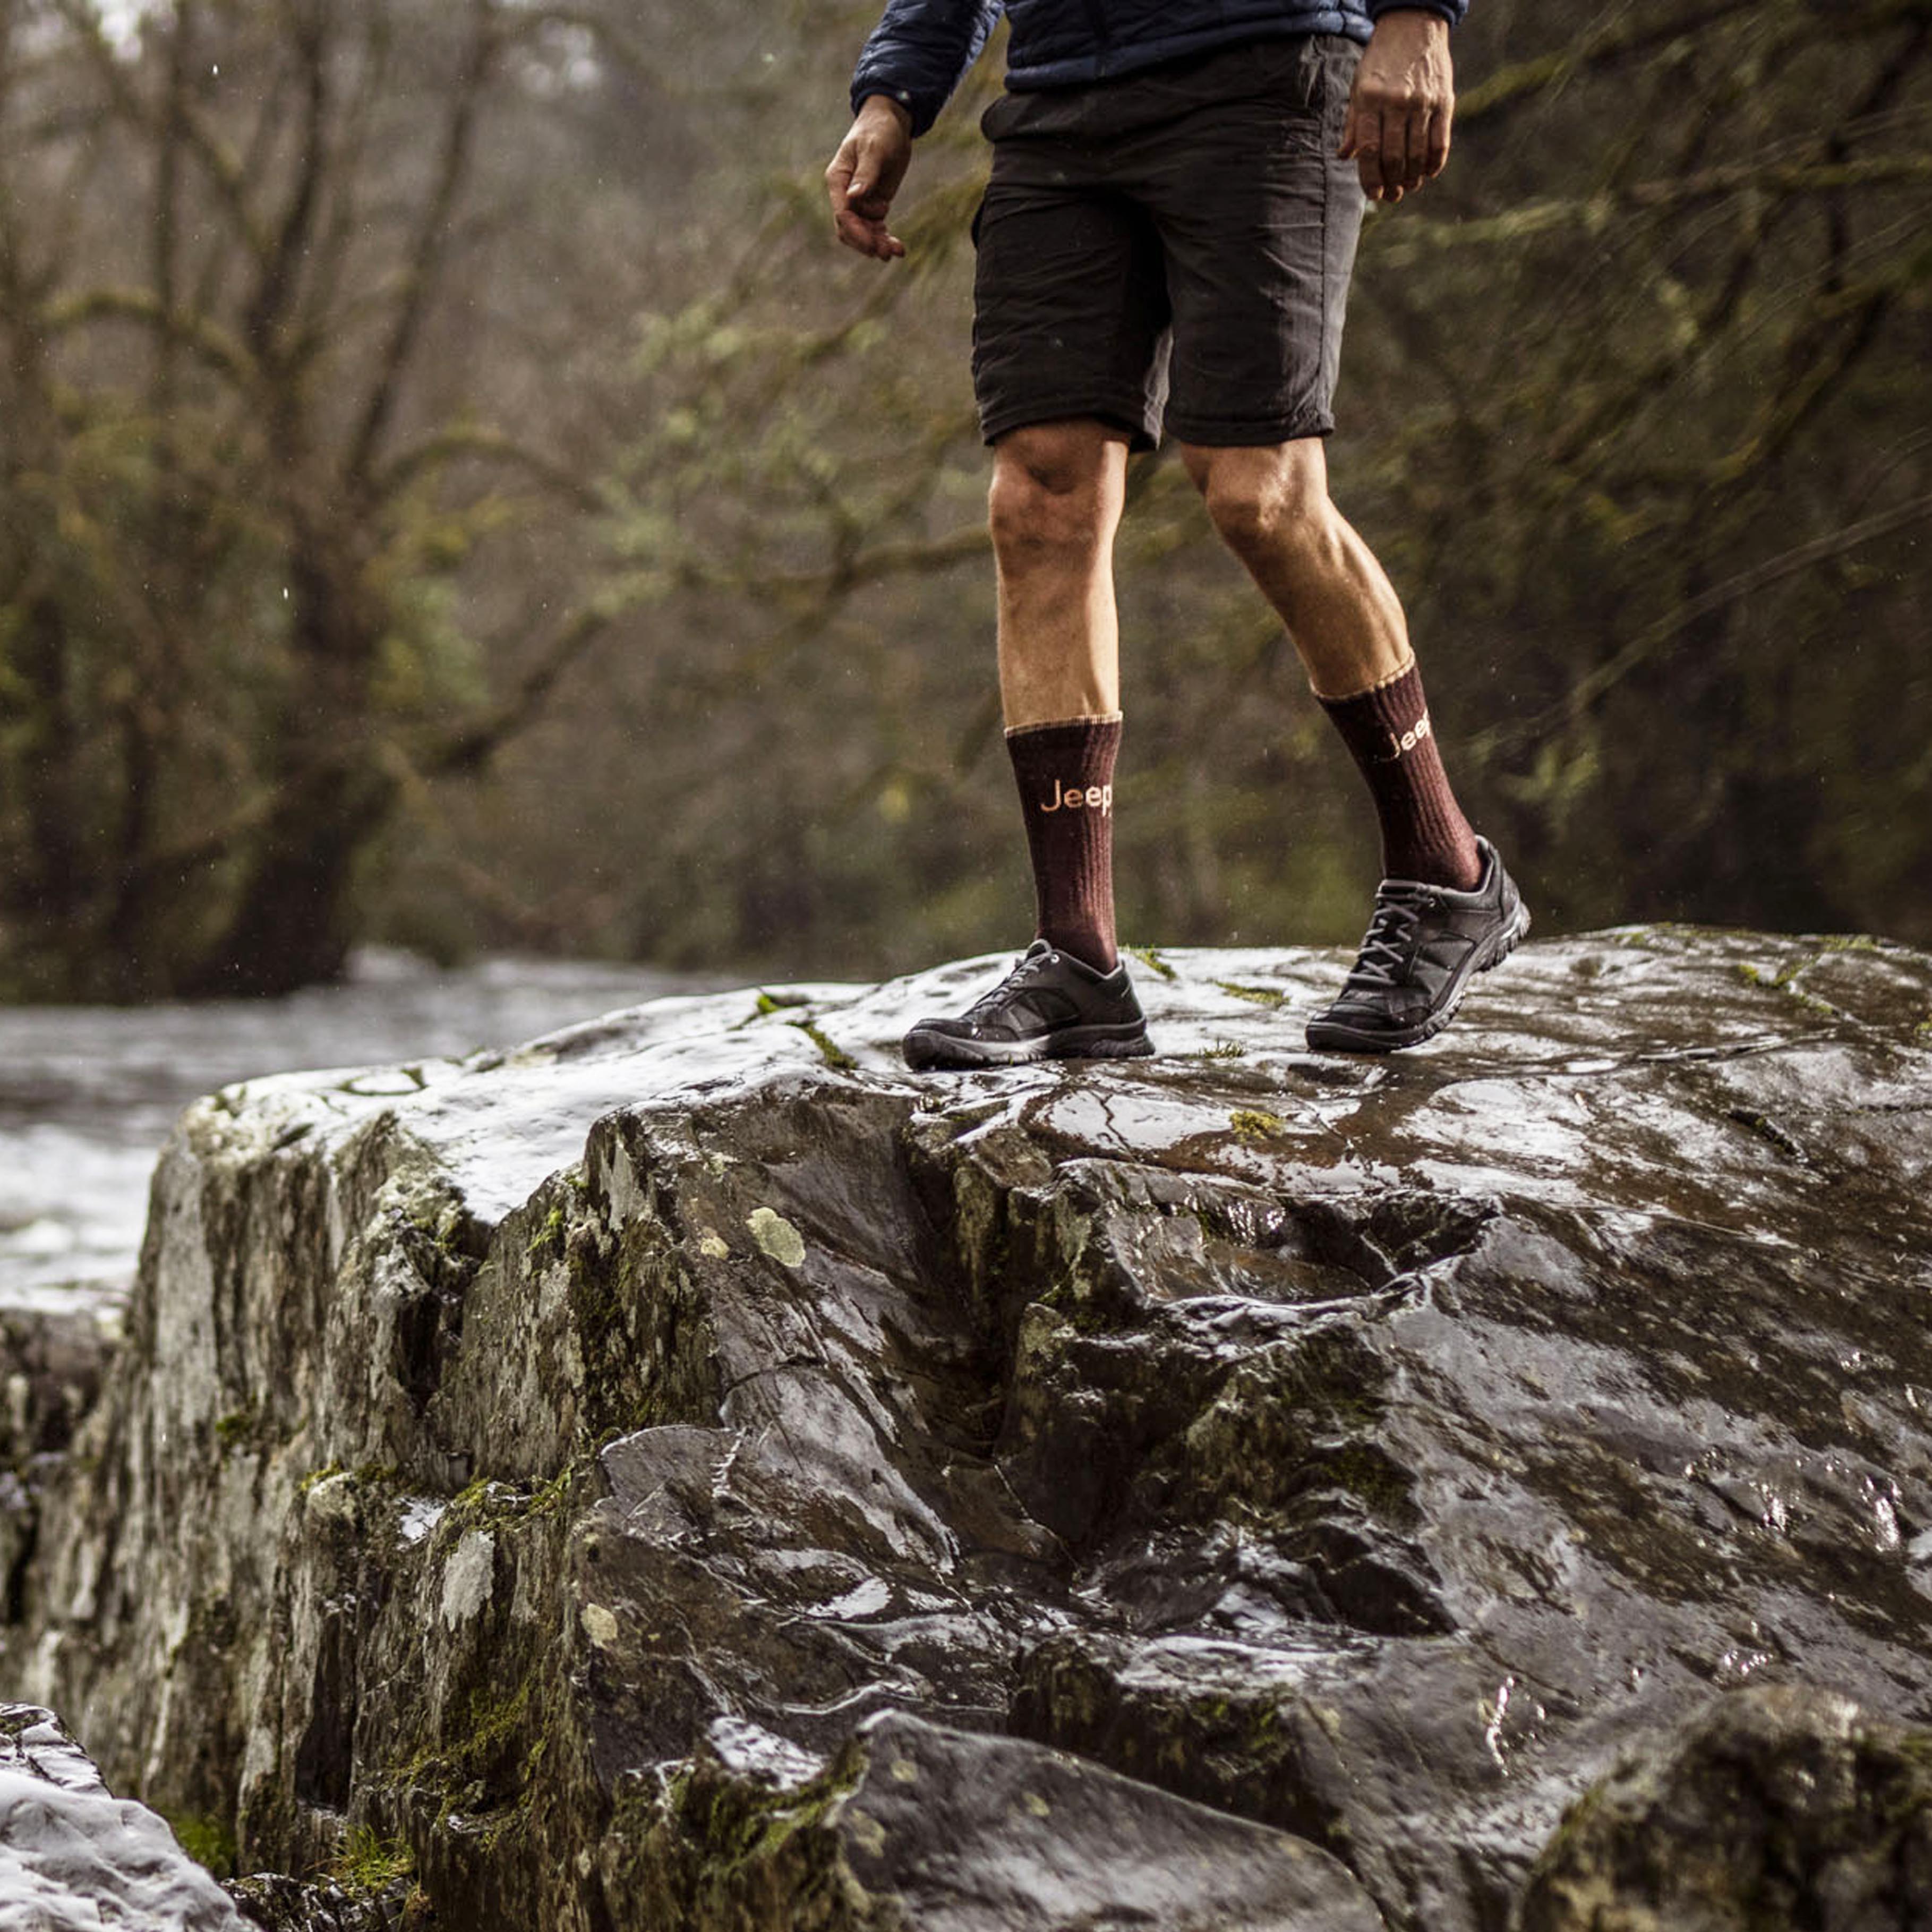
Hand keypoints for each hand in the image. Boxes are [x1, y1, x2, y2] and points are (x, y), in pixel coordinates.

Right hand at [826, 95, 914, 259]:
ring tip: (896, 252)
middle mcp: (845, 193)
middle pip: (849, 228)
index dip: (856, 231)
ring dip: (878, 244)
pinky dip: (885, 238)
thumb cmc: (879, 130)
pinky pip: (876, 228)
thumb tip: (853, 197)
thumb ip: (865, 174)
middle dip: (866, 242)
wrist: (892, 123)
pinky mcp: (874, 204)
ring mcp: (860, 201)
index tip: (873, 244)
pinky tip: (898, 248)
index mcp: (838, 179)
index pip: (842, 213)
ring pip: (863, 232)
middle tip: (885, 253)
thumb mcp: (874, 149)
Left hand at [1339, 11, 1453, 203]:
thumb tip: (1345, 157)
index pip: (1369, 150)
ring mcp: (1422, 101)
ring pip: (1418, 153)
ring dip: (1413, 178)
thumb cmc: (1380, 62)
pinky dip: (1435, 163)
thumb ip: (1353, 124)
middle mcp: (1396, 101)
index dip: (1371, 179)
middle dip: (1393, 183)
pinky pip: (1440, 141)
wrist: (1413, 26)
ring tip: (1409, 186)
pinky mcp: (1444, 100)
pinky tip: (1428, 172)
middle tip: (1393, 195)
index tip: (1374, 194)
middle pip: (1394, 157)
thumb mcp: (1359, 88)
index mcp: (1370, 99)